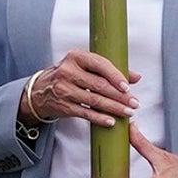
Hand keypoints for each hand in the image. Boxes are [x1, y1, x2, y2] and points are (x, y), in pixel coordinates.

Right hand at [24, 49, 141, 127]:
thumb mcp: (84, 66)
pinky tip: (111, 121)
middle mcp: (68, 71)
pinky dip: (100, 118)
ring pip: (94, 100)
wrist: (40, 90)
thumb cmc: (68, 75)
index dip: (115, 76)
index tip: (128, 86)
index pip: (99, 64)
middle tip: (134, 103)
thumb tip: (136, 77)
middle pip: (99, 85)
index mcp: (75, 56)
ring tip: (128, 112)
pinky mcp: (64, 106)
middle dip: (120, 96)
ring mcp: (64, 89)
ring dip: (114, 108)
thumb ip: (109, 70)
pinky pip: (86, 113)